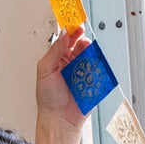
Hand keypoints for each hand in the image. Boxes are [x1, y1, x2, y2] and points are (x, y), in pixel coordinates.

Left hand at [36, 27, 91, 143]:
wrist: (59, 119)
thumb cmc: (48, 98)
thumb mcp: (45, 69)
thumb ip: (55, 50)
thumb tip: (63, 34)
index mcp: (58, 59)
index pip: (66, 40)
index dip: (71, 31)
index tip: (75, 24)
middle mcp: (71, 64)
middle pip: (80, 46)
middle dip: (82, 42)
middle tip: (83, 40)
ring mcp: (83, 73)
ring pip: (91, 57)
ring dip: (90, 54)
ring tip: (87, 54)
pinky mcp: (93, 82)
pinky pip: (99, 71)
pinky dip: (98, 68)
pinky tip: (93, 68)